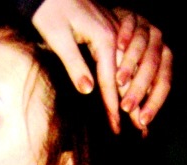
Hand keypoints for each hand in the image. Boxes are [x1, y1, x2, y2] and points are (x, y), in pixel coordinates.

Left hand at [31, 0, 171, 133]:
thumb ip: (74, 64)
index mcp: (104, 37)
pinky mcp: (110, 31)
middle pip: (125, 77)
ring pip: (127, 69)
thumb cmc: (49, 10)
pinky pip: (123, 59)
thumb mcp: (58, 38)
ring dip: (132, 93)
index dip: (112, 107)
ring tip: (136, 116)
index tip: (115, 129)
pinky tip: (128, 92)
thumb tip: (89, 90)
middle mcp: (114, 35)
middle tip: (136, 130)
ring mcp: (114, 32)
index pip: (110, 81)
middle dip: (130, 105)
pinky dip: (127, 78)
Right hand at [113, 7, 172, 134]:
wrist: (116, 30)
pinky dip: (126, 34)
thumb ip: (139, 102)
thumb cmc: (125, 63)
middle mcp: (158, 43)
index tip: (142, 122)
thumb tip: (144, 132)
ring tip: (119, 82)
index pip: (164, 83)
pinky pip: (130, 24)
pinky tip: (117, 45)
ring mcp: (145, 27)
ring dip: (132, 64)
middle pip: (153, 65)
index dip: (155, 102)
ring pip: (142, 45)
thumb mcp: (134, 82)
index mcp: (163, 61)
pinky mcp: (130, 15)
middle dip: (140, 88)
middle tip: (126, 107)